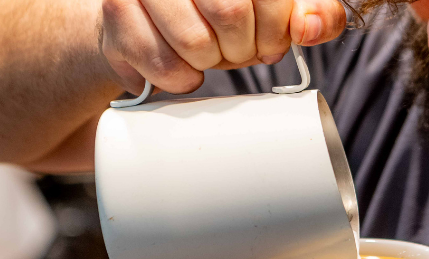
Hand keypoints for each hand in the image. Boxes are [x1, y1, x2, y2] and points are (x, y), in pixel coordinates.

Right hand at [99, 0, 347, 94]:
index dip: (277, 27)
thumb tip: (311, 27)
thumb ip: (311, 12)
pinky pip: (163, 66)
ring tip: (207, 56)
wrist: (144, 19)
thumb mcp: (273, 8)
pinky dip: (181, 80)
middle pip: (230, 13)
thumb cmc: (215, 12)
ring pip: (195, 43)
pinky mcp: (116, 12)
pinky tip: (182, 66)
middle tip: (237, 52)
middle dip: (243, 48)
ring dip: (210, 65)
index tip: (271, 41)